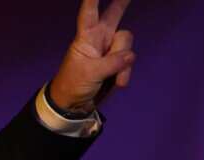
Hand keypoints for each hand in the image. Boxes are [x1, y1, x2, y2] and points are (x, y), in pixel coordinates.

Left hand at [48, 0, 135, 114]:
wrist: (74, 104)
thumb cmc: (73, 84)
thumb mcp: (89, 73)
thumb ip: (111, 63)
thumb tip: (130, 56)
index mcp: (86, 37)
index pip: (89, 12)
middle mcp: (100, 38)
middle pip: (115, 14)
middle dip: (122, 1)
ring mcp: (110, 50)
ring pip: (126, 45)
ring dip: (122, 64)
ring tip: (110, 78)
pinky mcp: (118, 62)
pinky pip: (129, 62)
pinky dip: (124, 74)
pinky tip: (116, 83)